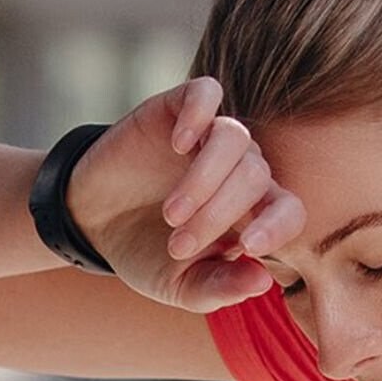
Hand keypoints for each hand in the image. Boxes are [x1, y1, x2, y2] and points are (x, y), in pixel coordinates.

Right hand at [67, 78, 303, 311]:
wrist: (93, 223)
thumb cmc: (149, 255)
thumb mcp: (181, 286)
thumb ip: (221, 288)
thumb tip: (263, 281)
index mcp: (254, 212)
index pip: (289, 210)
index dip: (278, 226)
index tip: (248, 247)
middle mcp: (241, 170)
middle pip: (254, 176)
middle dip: (218, 214)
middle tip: (179, 244)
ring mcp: (211, 137)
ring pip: (234, 137)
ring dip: (206, 178)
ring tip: (173, 212)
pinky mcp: (178, 108)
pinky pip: (206, 92)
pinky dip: (198, 114)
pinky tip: (177, 144)